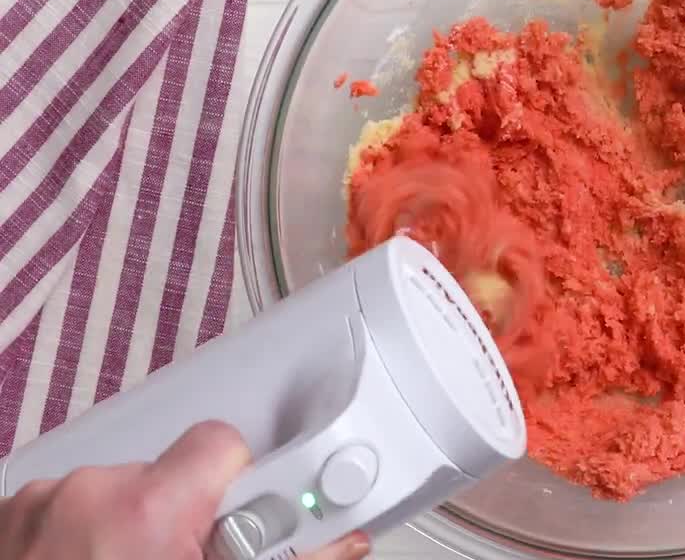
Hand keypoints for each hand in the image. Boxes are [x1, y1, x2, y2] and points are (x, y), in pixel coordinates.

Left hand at [0, 421, 370, 559]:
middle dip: (197, 520)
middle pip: (180, 475)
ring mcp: (44, 503)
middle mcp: (89, 494)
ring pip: (129, 492)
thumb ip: (290, 558)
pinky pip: (79, 505)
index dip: (255, 487)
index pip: (228, 446)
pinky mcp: (15, 514)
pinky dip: (94, 537)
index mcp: (148, 510)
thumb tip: (343, 540)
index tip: (271, 520)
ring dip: (142, 531)